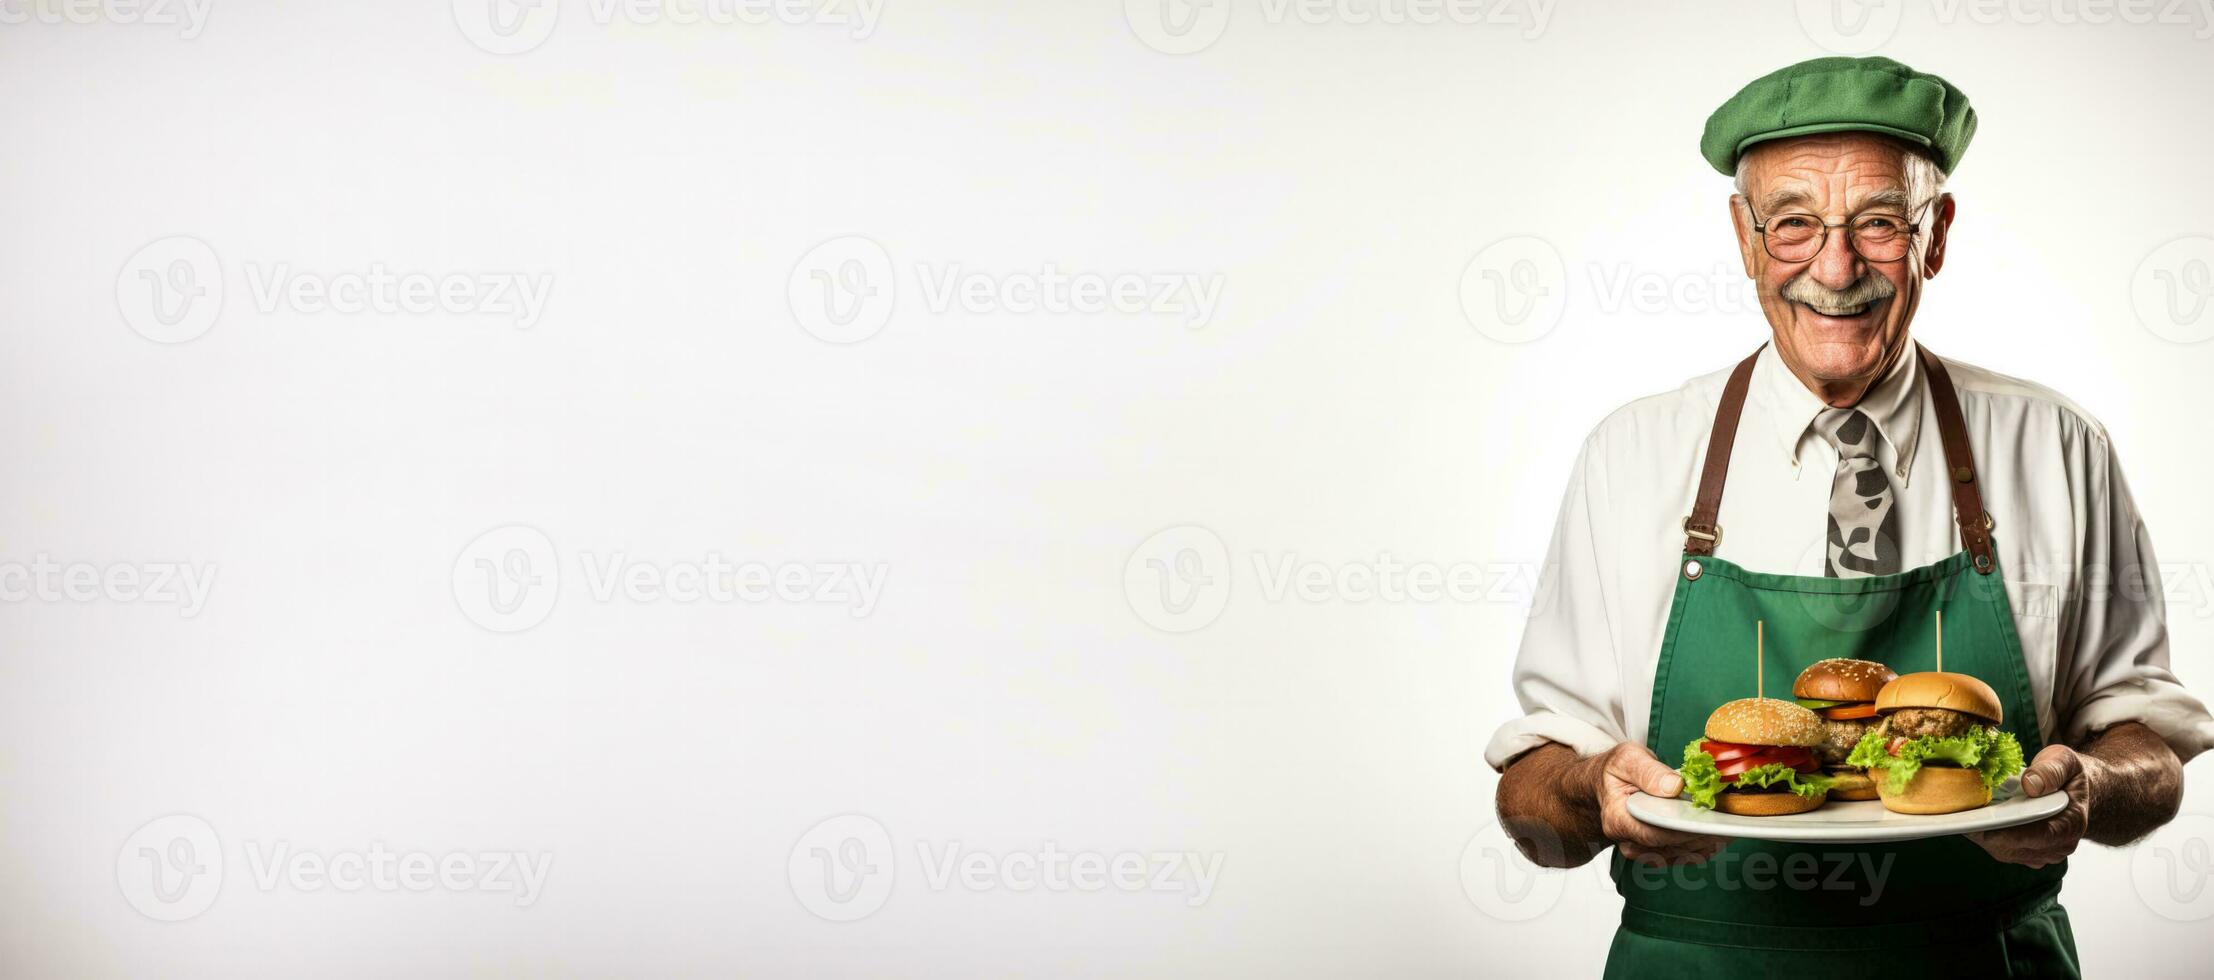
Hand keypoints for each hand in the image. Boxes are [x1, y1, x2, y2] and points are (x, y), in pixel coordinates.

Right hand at [1591, 742, 1728, 865]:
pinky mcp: (1655, 853)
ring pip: (1681, 855)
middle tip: (1731, 826)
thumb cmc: (1615, 772)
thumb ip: (1648, 771)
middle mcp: (1629, 842)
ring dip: (1705, 843)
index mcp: (1617, 820)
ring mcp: (1642, 851)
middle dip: (1702, 836)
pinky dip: (1702, 846)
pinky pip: (1683, 856)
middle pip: (1671, 847)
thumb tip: (1675, 786)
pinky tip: (1717, 835)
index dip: (1684, 831)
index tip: (1710, 825)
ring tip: (1729, 829)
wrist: (1604, 787)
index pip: (1654, 833)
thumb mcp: (1626, 758)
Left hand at [1968, 745, 2093, 867]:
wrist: (2070, 789)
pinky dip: (1984, 837)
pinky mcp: (2027, 853)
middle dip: (1987, 835)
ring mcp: (2043, 852)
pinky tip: (1968, 821)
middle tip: (1960, 818)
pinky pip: (2001, 850)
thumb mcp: (2064, 761)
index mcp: (2072, 823)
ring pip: (2005, 852)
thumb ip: (2052, 770)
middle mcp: (2059, 845)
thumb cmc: (2066, 773)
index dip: (2012, 834)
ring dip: (1981, 837)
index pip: (2041, 836)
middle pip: (2016, 848)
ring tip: (1960, 818)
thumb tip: (2031, 785)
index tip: (1985, 827)